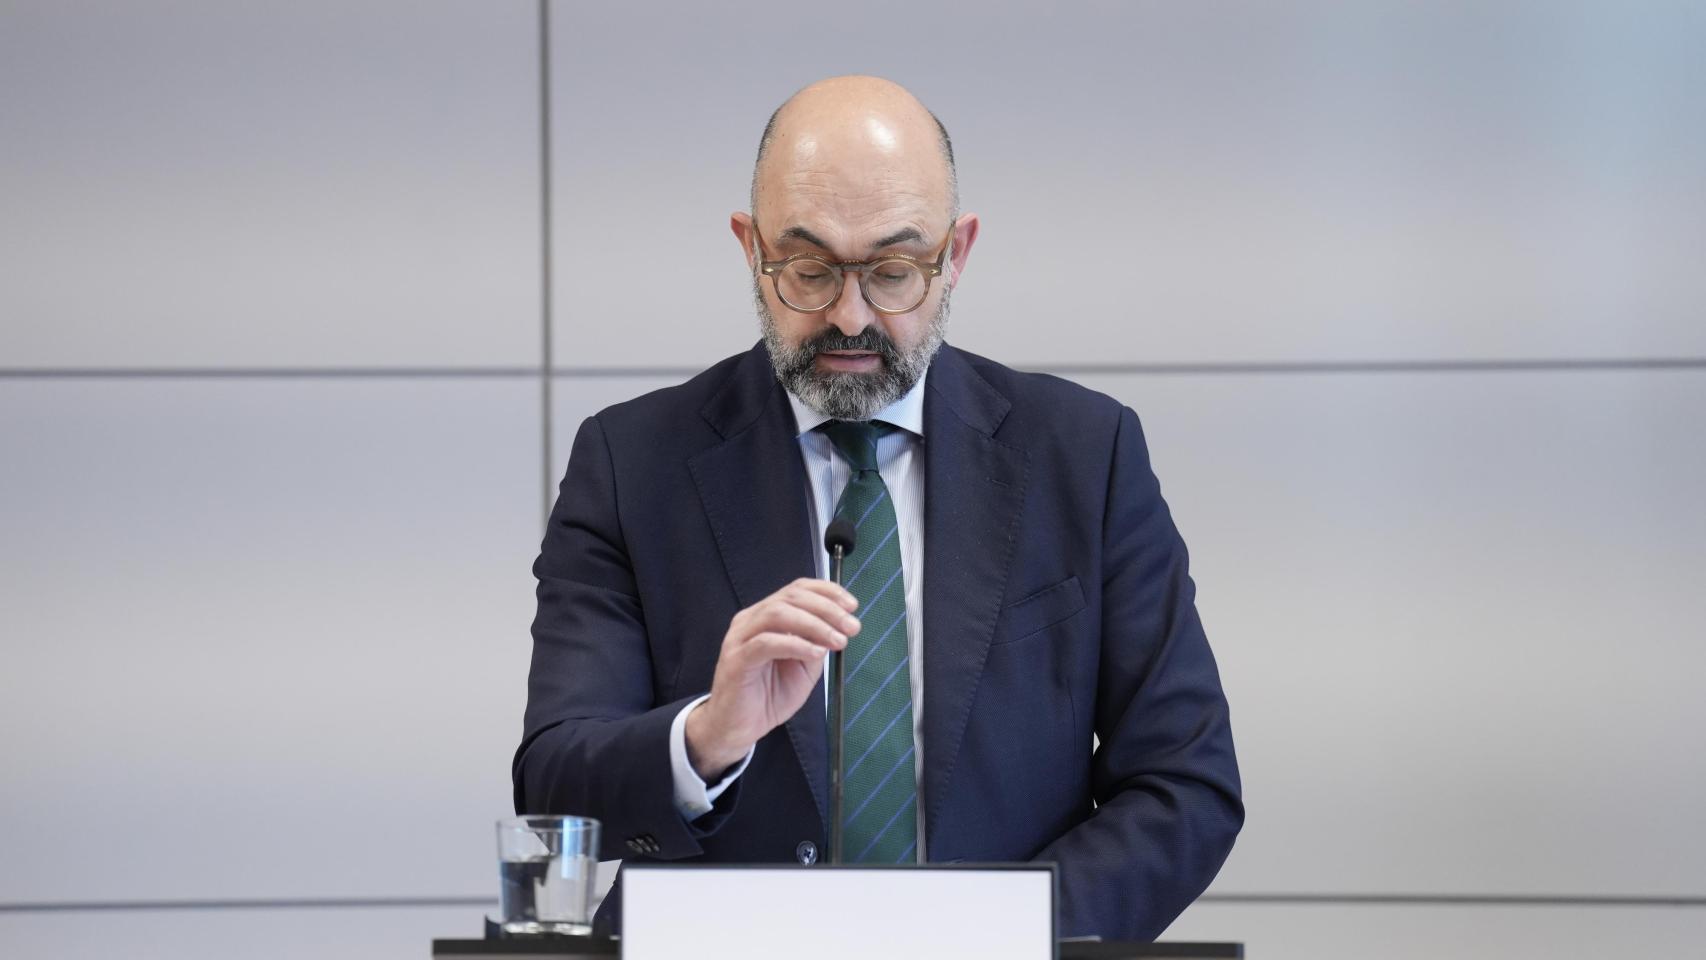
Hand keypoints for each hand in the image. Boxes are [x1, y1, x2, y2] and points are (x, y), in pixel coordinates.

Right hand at [685, 578, 859, 779]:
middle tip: (852, 626)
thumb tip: (839, 627)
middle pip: (790, 597)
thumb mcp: (804, 667)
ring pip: (777, 614)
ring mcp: (740, 637)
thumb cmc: (769, 695)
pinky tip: (815, 653)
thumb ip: (817, 644)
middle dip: (827, 608)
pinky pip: (766, 643)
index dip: (827, 592)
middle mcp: (751, 620)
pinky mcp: (736, 659)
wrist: (738, 728)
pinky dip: (795, 644)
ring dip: (814, 624)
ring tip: (838, 640)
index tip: (852, 605)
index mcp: (766, 616)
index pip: (797, 589)